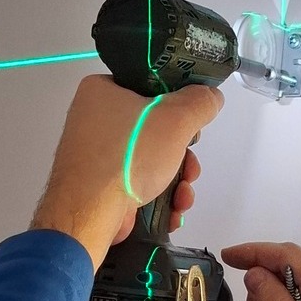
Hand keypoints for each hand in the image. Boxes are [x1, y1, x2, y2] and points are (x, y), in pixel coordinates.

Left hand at [30, 74, 224, 268]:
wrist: (90, 213)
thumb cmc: (127, 154)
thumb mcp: (175, 118)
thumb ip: (199, 103)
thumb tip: (211, 96)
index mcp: (101, 91)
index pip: (147, 88)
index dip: (175, 105)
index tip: (190, 124)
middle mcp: (95, 121)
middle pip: (155, 131)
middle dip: (182, 156)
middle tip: (190, 168)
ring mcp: (97, 158)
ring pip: (151, 162)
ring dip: (176, 182)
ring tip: (183, 197)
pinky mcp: (102, 188)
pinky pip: (138, 185)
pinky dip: (159, 199)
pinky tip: (173, 212)